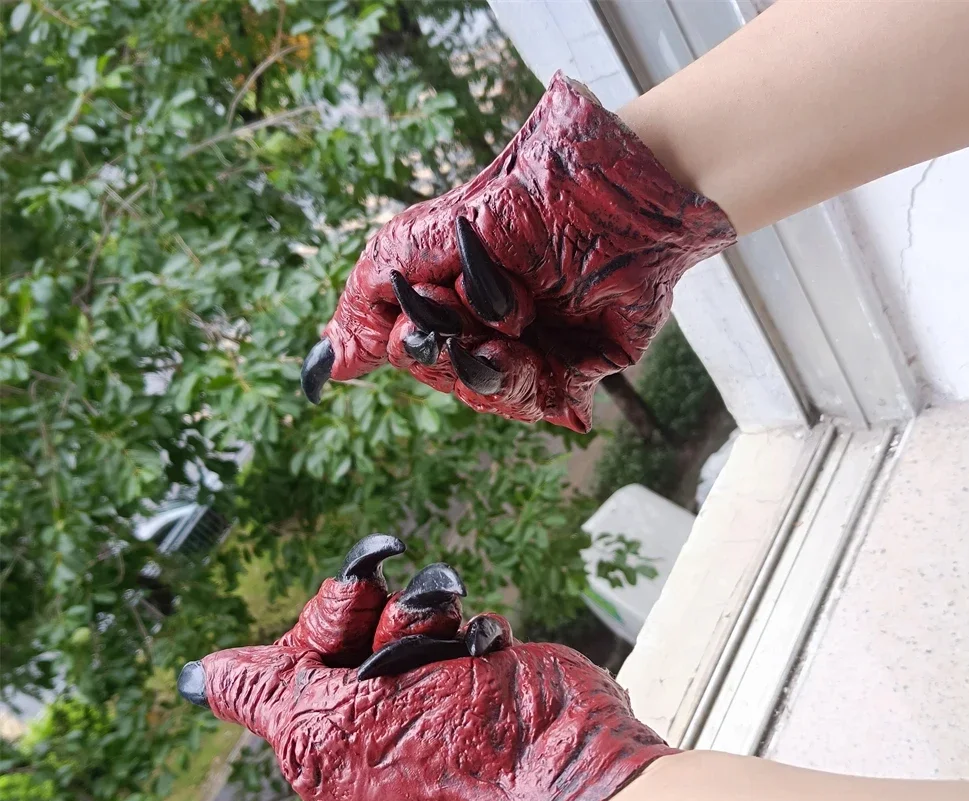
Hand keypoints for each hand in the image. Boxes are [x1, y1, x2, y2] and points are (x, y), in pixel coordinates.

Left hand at [177, 534, 675, 800]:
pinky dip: (473, 630)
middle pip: (352, 621)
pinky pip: (460, 622)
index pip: (296, 650)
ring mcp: (428, 694)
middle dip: (383, 611)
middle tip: (412, 632)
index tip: (355, 596)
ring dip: (432, 616)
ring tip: (455, 649)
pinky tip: (487, 654)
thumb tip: (197, 678)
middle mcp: (370, 715)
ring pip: (408, 611)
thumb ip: (264, 690)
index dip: (326, 615)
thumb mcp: (329, 723)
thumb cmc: (438, 754)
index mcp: (320, 738)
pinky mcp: (477, 674)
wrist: (554, 766)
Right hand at [300, 73, 734, 431]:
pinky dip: (517, 381)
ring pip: (483, 396)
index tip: (419, 307)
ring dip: (481, 363)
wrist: (617, 196)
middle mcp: (490, 327)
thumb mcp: (422, 241)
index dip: (404, 338)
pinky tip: (519, 347)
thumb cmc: (520, 200)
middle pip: (441, 374)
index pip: (408, 345)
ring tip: (506, 318)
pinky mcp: (576, 374)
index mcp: (455, 297)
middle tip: (462, 309)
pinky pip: (533, 408)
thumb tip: (323, 370)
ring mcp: (533, 353)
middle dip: (442, 348)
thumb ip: (367, 300)